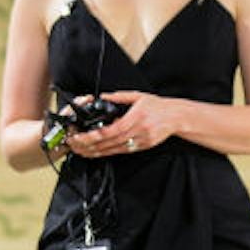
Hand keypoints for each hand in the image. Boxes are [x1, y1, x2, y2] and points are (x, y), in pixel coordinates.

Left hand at [65, 90, 180, 157]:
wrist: (175, 117)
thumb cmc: (158, 106)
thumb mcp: (138, 96)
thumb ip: (119, 97)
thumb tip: (104, 97)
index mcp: (134, 118)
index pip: (109, 131)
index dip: (93, 136)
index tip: (80, 137)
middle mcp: (136, 132)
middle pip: (108, 143)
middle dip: (89, 146)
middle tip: (74, 145)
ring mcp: (139, 141)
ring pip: (113, 150)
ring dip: (95, 152)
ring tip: (81, 151)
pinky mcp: (141, 147)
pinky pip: (121, 151)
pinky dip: (107, 153)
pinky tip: (97, 153)